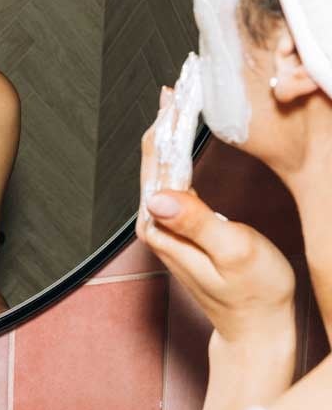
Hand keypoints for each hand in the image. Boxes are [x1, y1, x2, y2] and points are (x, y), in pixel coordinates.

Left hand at [137, 88, 295, 345]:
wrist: (256, 328)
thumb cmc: (253, 293)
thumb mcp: (233, 253)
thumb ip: (197, 222)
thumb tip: (159, 195)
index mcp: (162, 223)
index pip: (160, 159)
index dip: (170, 122)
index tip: (181, 90)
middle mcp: (154, 220)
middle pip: (154, 156)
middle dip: (165, 117)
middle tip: (180, 81)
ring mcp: (163, 222)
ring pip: (159, 163)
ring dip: (168, 128)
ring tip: (178, 96)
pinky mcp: (177, 223)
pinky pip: (171, 175)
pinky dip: (175, 148)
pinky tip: (180, 133)